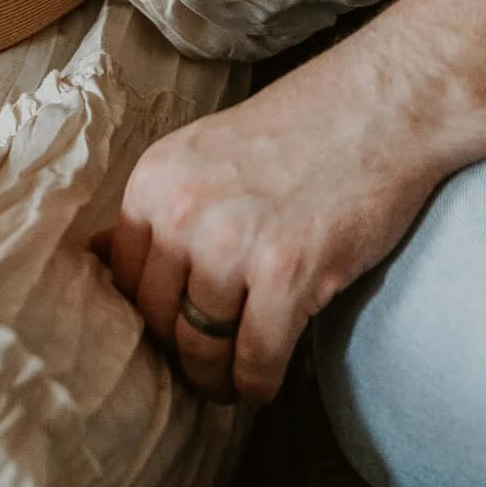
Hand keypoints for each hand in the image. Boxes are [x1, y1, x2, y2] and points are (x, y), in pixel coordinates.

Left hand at [100, 39, 443, 405]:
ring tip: (233, 381)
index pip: (123, 280)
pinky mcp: (286, 276)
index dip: (148, 315)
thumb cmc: (303, 126)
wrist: (385, 102)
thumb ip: (163, 205)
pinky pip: (255, 360)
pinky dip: (259, 384)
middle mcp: (182, 211)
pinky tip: (266, 382)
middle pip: (157, 321)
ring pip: (201, 349)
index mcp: (155, 178)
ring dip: (218, 378)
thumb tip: (100, 259)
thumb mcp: (206, 151)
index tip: (171, 331)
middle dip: (181, 353)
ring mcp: (233, 245)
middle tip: (205, 366)